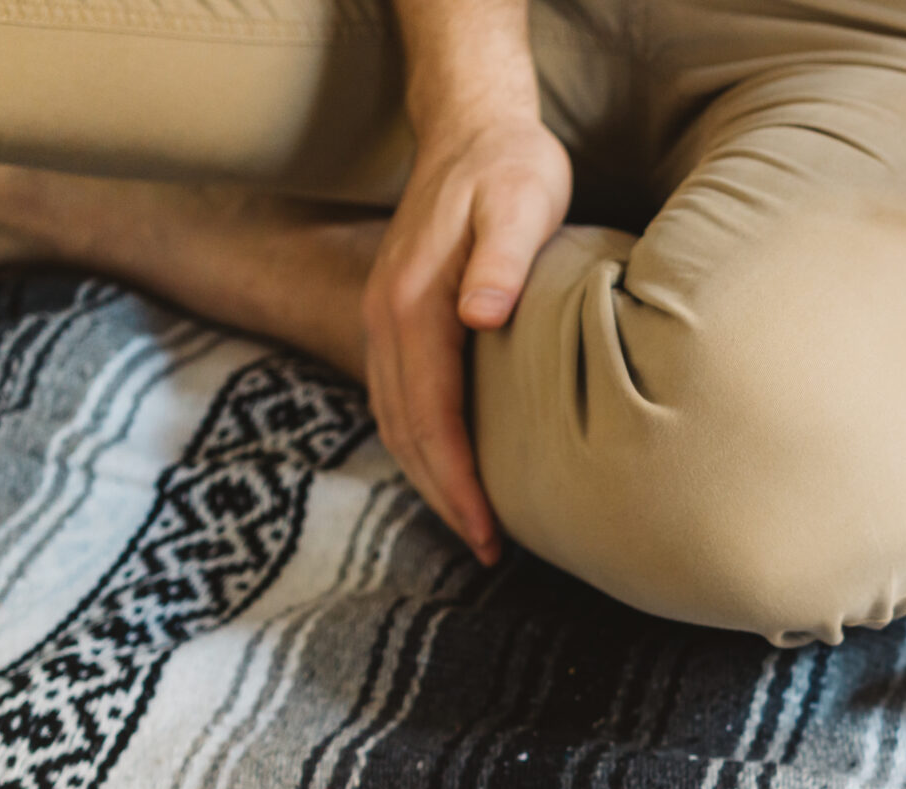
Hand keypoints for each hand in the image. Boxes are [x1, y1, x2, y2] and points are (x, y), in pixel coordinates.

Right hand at [363, 118, 571, 563]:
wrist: (472, 123)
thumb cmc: (510, 166)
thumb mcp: (521, 204)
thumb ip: (502, 260)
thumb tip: (476, 317)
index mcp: (414, 304)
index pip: (430, 415)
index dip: (456, 481)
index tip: (488, 531)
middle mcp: (385, 317)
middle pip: (404, 431)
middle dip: (441, 497)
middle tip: (488, 550)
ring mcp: (384, 317)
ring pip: (395, 419)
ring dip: (428, 477)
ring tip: (474, 526)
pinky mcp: (398, 316)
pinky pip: (401, 397)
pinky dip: (422, 442)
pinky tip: (457, 467)